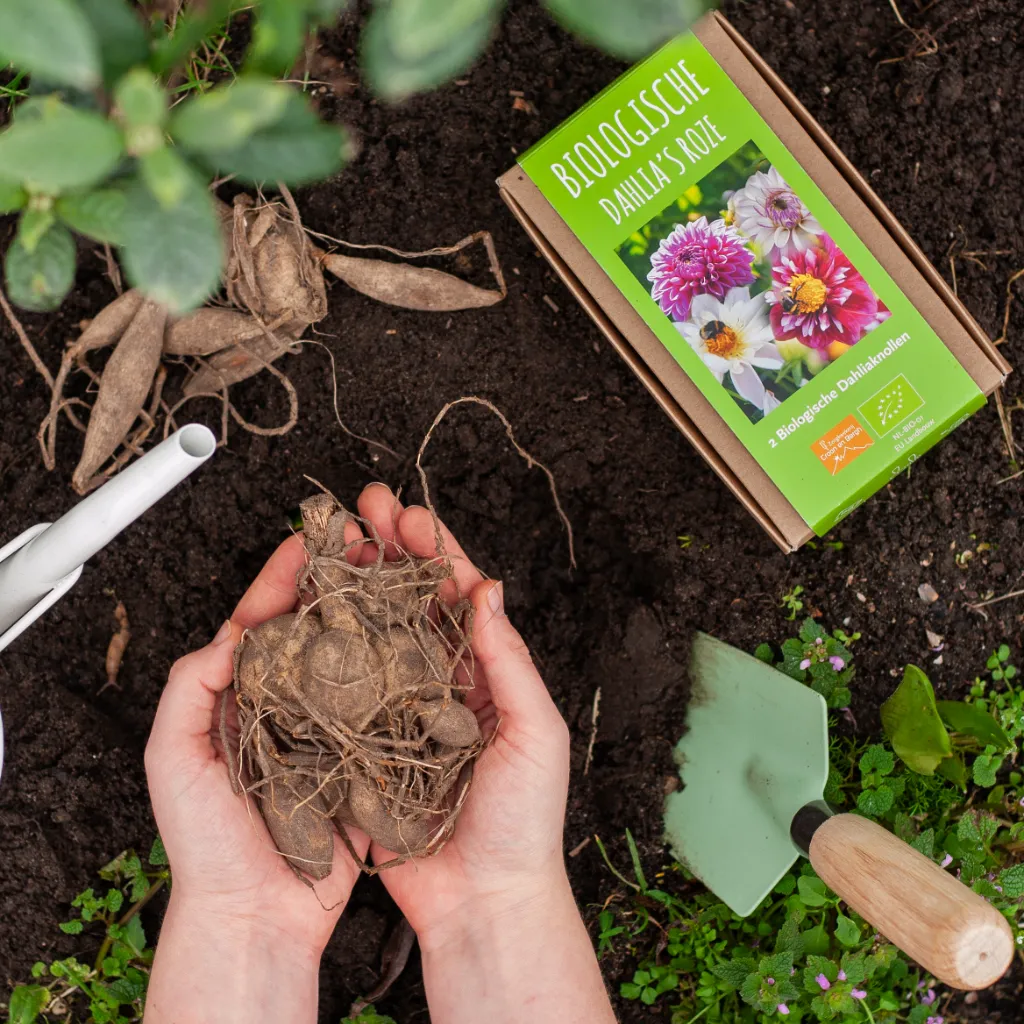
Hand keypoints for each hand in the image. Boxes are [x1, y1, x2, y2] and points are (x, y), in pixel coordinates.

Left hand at [144, 536, 370, 1023]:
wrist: (255, 914)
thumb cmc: (206, 843)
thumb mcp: (173, 757)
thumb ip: (190, 688)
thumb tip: (231, 632)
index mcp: (239, 697)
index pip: (263, 622)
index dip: (283, 577)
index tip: (308, 540)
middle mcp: (287, 704)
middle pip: (316, 629)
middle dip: (339, 583)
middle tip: (364, 546)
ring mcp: (328, 728)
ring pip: (354, 659)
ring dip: (374, 617)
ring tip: (394, 580)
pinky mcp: (361, 757)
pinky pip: (382, 706)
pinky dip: (400, 673)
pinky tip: (416, 644)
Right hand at [348, 483, 571, 939]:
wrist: (483, 901)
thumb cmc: (523, 822)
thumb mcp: (534, 733)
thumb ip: (508, 661)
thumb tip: (486, 591)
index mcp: (486, 674)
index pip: (458, 596)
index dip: (435, 551)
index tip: (408, 515)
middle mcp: (440, 683)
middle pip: (410, 602)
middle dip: (389, 552)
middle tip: (364, 508)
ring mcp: (401, 710)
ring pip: (373, 634)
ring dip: (356, 588)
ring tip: (333, 547)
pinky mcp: (368, 744)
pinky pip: (345, 689)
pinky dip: (328, 652)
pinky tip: (309, 621)